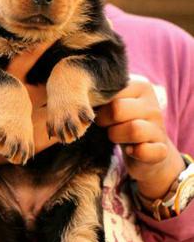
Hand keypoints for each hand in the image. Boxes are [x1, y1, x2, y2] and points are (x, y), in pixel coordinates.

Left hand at [95, 81, 184, 198]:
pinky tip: (131, 151)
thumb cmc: (122, 122)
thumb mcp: (114, 105)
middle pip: (118, 109)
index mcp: (141, 88)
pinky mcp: (162, 150)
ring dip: (116, 136)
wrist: (147, 150)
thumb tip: (81, 98)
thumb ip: (103, 98)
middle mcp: (153, 106)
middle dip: (105, 121)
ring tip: (116, 137)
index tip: (98, 111)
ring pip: (133, 129)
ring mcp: (159, 129)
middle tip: (105, 126)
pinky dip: (135, 153)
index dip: (98, 104)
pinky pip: (146, 151)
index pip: (111, 91)